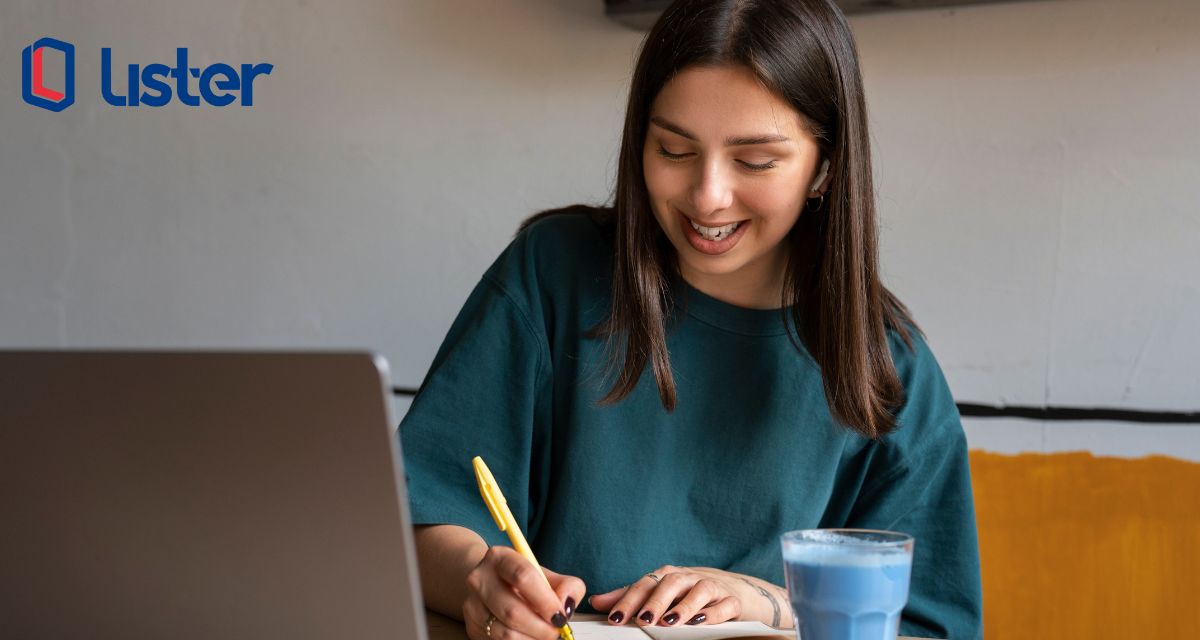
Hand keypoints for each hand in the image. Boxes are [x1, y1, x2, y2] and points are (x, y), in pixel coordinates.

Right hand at [463, 546, 586, 639]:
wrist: (490, 584)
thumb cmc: (522, 580)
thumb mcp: (546, 575)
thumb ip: (567, 586)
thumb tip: (567, 605)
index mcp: (500, 557)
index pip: (523, 576)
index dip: (545, 600)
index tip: (561, 616)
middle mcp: (480, 579)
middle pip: (513, 611)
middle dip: (541, 627)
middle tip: (557, 631)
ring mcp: (472, 604)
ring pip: (505, 632)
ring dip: (532, 639)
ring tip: (545, 634)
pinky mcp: (472, 626)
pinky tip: (531, 637)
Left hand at [587, 565, 787, 627]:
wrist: (737, 589)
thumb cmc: (691, 593)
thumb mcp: (661, 594)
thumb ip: (631, 597)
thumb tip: (597, 602)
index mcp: (668, 576)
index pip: (645, 584)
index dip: (629, 600)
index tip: (615, 618)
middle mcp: (689, 577)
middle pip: (670, 583)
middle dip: (655, 601)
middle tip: (642, 619)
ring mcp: (712, 587)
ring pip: (699, 590)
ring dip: (683, 606)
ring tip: (669, 621)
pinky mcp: (732, 600)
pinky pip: (724, 605)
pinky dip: (713, 613)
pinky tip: (701, 622)